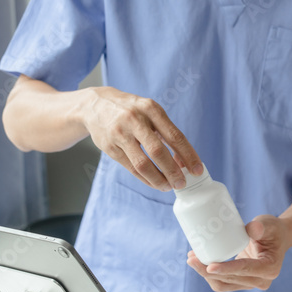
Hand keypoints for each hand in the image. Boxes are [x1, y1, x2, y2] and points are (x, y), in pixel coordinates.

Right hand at [79, 86, 202, 190]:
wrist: (94, 105)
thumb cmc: (131, 110)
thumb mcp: (150, 111)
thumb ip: (166, 133)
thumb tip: (183, 161)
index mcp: (151, 109)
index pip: (175, 136)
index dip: (188, 156)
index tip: (197, 170)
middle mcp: (135, 120)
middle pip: (158, 152)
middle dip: (173, 172)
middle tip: (181, 183)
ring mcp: (120, 134)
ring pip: (142, 164)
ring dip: (158, 179)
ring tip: (168, 186)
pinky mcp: (109, 147)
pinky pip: (131, 168)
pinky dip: (145, 179)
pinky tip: (155, 183)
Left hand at [187, 216, 291, 291]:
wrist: (276, 239)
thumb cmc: (273, 230)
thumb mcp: (269, 224)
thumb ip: (261, 226)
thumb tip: (252, 229)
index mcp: (270, 268)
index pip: (245, 270)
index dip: (227, 269)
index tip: (210, 266)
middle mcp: (262, 281)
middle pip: (230, 280)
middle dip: (209, 272)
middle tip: (192, 258)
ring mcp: (251, 284)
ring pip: (223, 284)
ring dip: (205, 274)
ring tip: (191, 259)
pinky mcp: (241, 282)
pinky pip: (222, 283)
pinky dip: (209, 275)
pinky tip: (198, 262)